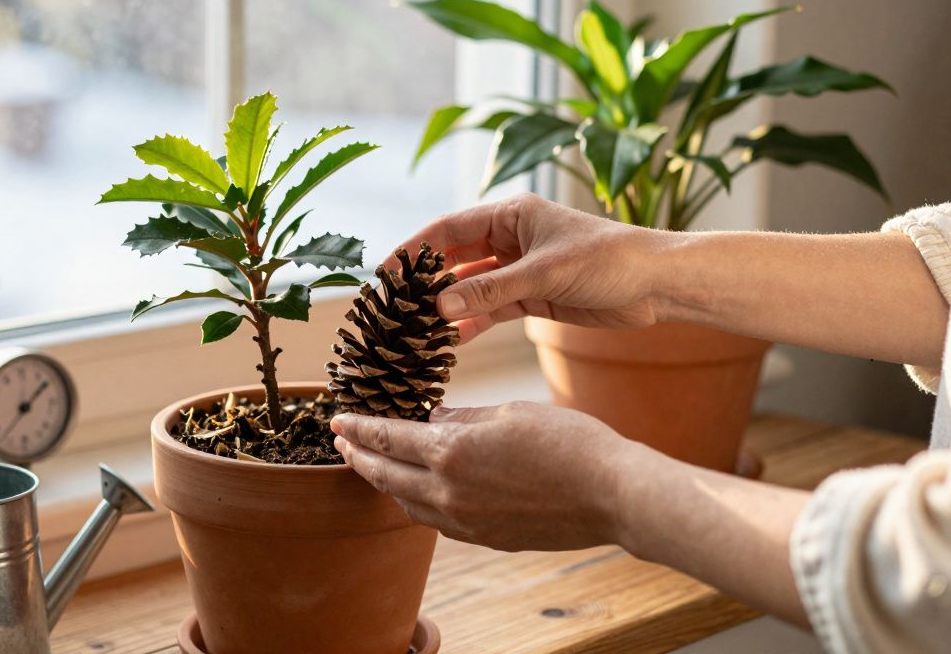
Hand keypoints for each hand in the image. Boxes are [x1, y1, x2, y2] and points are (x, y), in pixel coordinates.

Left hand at [330, 402, 641, 551]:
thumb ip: (463, 415)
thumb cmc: (569, 443)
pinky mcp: (486, 537)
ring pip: (408, 504)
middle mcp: (449, 492)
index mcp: (451, 452)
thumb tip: (433, 418)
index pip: (388, 438)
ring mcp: (466, 521)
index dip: (359, 428)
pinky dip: (418, 503)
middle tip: (342, 443)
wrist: (613, 494)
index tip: (338, 420)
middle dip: (360, 458)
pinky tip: (421, 491)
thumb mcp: (509, 412)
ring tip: (375, 466)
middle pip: (386, 476)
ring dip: (386, 483)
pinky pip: (436, 521)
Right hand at [389, 194, 678, 341]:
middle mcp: (511, 239)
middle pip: (455, 259)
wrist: (658, 285)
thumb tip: (439, 306)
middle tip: (392, 306)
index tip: (385, 272)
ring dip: (446, 307)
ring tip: (413, 328)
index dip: (414, 249)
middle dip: (424, 282)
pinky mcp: (534, 299)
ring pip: (470, 288)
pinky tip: (447, 341)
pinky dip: (471, 324)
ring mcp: (520, 270)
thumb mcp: (545, 273)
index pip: (449, 229)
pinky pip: (491, 310)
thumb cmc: (609, 260)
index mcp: (512, 215)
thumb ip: (490, 290)